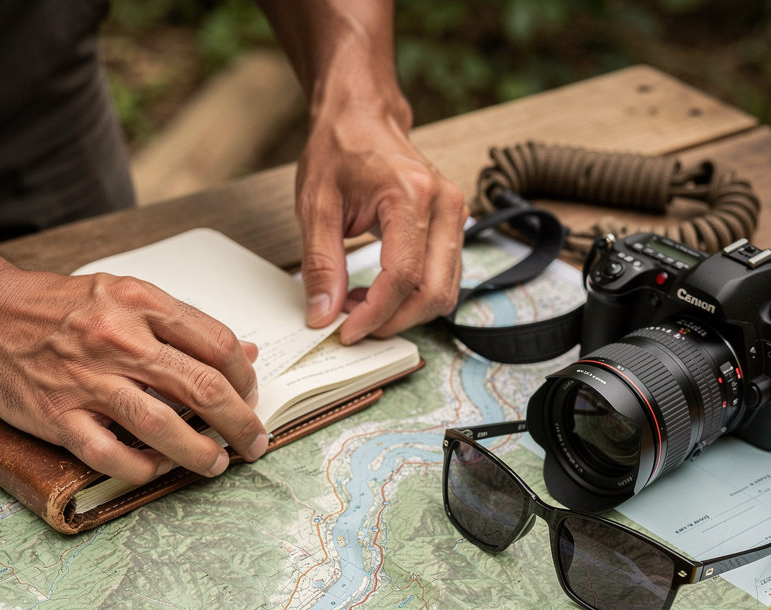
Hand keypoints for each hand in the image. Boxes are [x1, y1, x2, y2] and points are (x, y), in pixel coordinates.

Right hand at [0, 263, 269, 483]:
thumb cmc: (59, 309)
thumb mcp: (126, 296)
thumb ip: (184, 326)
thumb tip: (247, 352)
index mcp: (141, 303)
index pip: (219, 345)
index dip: (246, 379)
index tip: (250, 397)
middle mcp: (119, 339)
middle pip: (203, 388)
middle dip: (241, 424)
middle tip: (254, 442)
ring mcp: (88, 380)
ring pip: (164, 427)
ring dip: (202, 453)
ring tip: (217, 463)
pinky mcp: (59, 416)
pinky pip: (113, 456)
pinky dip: (145, 469)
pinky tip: (160, 469)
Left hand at [295, 108, 467, 343]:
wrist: (361, 116)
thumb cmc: (339, 149)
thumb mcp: (315, 206)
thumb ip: (320, 265)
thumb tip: (323, 314)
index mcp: (411, 194)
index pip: (402, 276)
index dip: (374, 313)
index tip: (345, 332)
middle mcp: (444, 205)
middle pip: (433, 292)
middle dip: (393, 321)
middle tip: (352, 326)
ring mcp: (455, 216)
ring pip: (443, 292)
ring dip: (402, 313)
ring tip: (358, 305)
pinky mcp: (453, 228)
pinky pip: (441, 280)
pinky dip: (410, 298)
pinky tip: (375, 292)